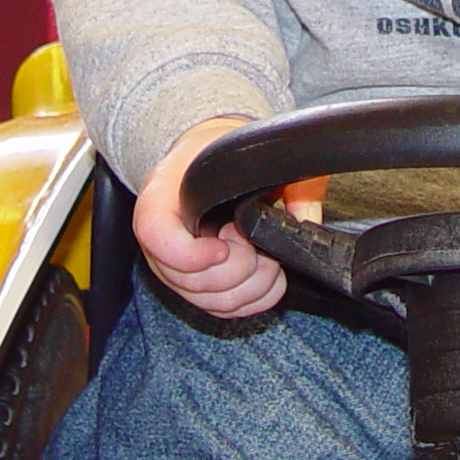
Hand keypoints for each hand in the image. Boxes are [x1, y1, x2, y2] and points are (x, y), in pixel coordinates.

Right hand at [131, 117, 287, 318]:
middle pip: (188, 280)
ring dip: (249, 285)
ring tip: (263, 256)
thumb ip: (282, 177)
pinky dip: (252, 300)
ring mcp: (173, 268)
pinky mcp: (193, 286)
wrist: (201, 160)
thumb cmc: (217, 154)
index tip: (225, 246)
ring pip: (208, 301)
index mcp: (159, 197)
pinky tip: (266, 276)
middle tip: (251, 242)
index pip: (156, 237)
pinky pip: (221, 309)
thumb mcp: (248, 151)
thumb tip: (303, 217)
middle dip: (237, 268)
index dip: (192, 254)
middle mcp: (158, 239)